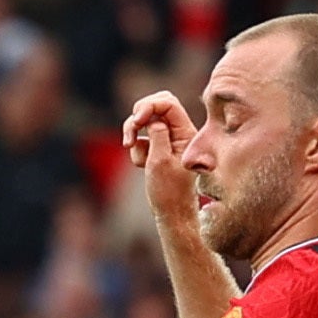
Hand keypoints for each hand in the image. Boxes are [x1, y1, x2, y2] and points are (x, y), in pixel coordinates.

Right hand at [120, 90, 199, 230]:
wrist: (171, 213)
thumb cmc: (168, 191)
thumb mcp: (160, 161)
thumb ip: (157, 134)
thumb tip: (152, 118)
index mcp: (186, 133)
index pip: (168, 104)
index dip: (150, 106)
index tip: (137, 120)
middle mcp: (179, 132)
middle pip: (157, 105)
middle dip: (140, 115)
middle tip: (132, 131)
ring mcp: (168, 140)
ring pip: (146, 121)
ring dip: (134, 133)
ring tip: (132, 150)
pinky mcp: (157, 148)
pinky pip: (142, 137)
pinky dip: (136, 147)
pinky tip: (140, 164)